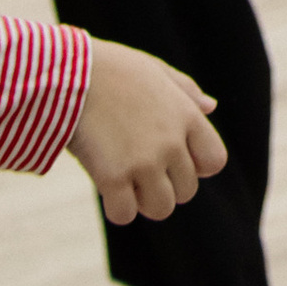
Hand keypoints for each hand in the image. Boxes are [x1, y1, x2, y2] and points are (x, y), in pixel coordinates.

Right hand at [67, 38, 226, 224]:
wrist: (72, 74)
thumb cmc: (114, 70)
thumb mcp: (157, 71)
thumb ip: (187, 91)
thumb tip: (211, 107)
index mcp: (186, 116)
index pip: (215, 161)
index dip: (196, 166)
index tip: (173, 160)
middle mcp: (171, 142)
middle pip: (186, 191)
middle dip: (165, 186)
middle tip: (140, 168)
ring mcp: (144, 162)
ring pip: (161, 209)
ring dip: (143, 201)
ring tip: (126, 179)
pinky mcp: (113, 177)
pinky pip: (125, 215)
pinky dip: (116, 208)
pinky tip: (106, 186)